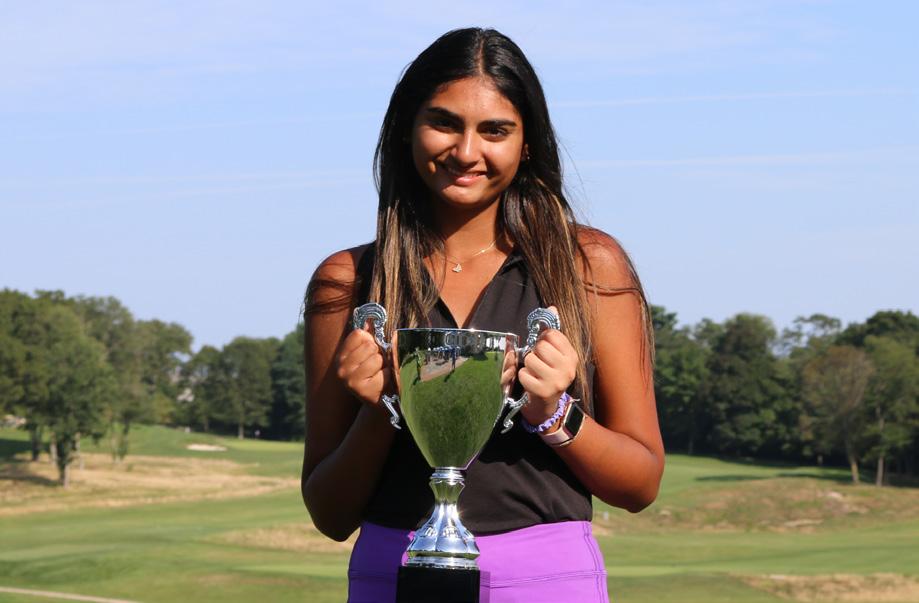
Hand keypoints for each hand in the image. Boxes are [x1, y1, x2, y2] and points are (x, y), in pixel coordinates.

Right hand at [334, 323, 391, 409]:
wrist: (381, 401)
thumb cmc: (376, 373)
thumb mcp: (370, 354)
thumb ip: (368, 337)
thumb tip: (369, 320)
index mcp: (341, 356)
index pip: (358, 334)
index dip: (370, 340)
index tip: (370, 352)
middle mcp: (340, 368)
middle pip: (369, 345)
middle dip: (378, 354)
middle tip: (376, 366)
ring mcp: (349, 379)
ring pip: (377, 357)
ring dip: (383, 365)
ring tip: (379, 374)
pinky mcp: (361, 389)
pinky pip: (383, 371)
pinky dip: (387, 375)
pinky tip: (382, 383)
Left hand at [517, 307, 577, 425]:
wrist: (547, 403)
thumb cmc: (549, 373)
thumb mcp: (555, 353)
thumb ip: (553, 332)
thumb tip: (551, 308)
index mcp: (572, 356)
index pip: (552, 334)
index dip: (543, 339)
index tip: (544, 347)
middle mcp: (568, 368)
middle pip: (541, 346)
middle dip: (535, 352)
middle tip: (538, 362)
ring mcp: (557, 381)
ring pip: (531, 359)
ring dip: (528, 365)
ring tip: (535, 372)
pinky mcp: (543, 391)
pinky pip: (524, 374)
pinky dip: (523, 376)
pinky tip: (531, 381)